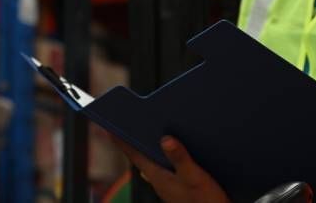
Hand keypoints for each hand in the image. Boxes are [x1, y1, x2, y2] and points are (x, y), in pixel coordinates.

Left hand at [116, 137, 230, 202]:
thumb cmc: (206, 202)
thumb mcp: (194, 177)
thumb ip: (180, 158)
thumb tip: (165, 139)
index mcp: (158, 177)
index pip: (135, 156)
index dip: (122, 141)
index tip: (109, 128)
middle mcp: (160, 180)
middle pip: (143, 156)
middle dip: (137, 139)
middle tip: (130, 121)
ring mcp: (169, 184)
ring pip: (155, 161)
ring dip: (153, 146)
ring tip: (151, 128)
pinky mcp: (179, 186)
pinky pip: (168, 165)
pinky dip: (167, 154)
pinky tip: (176, 146)